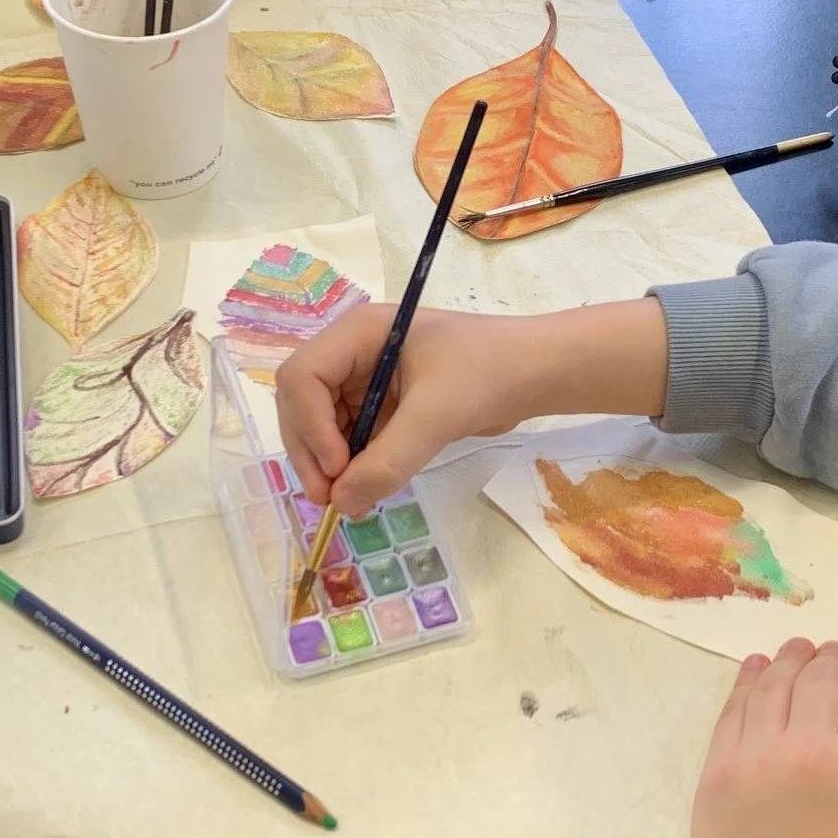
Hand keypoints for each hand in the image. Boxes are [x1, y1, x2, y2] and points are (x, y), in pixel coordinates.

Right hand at [276, 298, 668, 516]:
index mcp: (358, 333)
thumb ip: (388, 460)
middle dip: (311, 451)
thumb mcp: (438, 415)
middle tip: (330, 499)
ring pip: (320, 426)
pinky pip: (348, 438)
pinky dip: (351, 465)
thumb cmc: (489, 373)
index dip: (309, 425)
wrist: (536, 372)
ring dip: (327, 464)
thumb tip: (342, 504)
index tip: (339, 467)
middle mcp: (352, 353)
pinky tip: (366, 486)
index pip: (302, 377)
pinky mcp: (381, 405)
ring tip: (348, 499)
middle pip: (301, 403)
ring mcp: (364, 379)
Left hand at [692, 640, 837, 837]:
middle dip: (834, 662)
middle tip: (835, 660)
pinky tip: (756, 671)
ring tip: (797, 655)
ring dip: (790, 662)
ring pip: (773, 682)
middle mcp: (805, 745)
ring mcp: (753, 758)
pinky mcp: (715, 776)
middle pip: (820, 673)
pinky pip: (732, 711)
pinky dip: (747, 683)